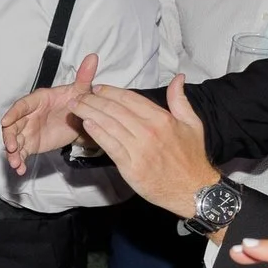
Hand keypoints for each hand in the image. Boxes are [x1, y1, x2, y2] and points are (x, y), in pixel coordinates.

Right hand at [0, 52, 99, 171]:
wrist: (80, 119)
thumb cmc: (76, 101)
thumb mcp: (81, 90)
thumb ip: (84, 76)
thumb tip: (92, 57)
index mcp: (38, 100)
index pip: (22, 105)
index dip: (13, 113)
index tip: (5, 121)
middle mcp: (29, 115)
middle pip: (13, 125)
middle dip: (9, 137)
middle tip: (11, 147)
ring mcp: (28, 130)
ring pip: (15, 141)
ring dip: (13, 152)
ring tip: (15, 163)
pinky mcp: (31, 144)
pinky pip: (22, 153)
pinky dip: (20, 161)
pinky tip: (20, 169)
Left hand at [71, 76, 219, 215]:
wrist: (193, 189)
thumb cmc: (191, 157)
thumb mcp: (192, 123)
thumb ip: (180, 100)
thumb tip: (178, 78)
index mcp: (162, 119)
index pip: (130, 99)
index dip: (111, 91)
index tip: (97, 88)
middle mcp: (149, 131)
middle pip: (115, 110)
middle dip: (94, 100)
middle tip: (79, 95)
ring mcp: (139, 149)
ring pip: (109, 125)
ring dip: (89, 113)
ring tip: (75, 106)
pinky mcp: (131, 166)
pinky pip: (110, 146)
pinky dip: (97, 134)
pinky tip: (86, 124)